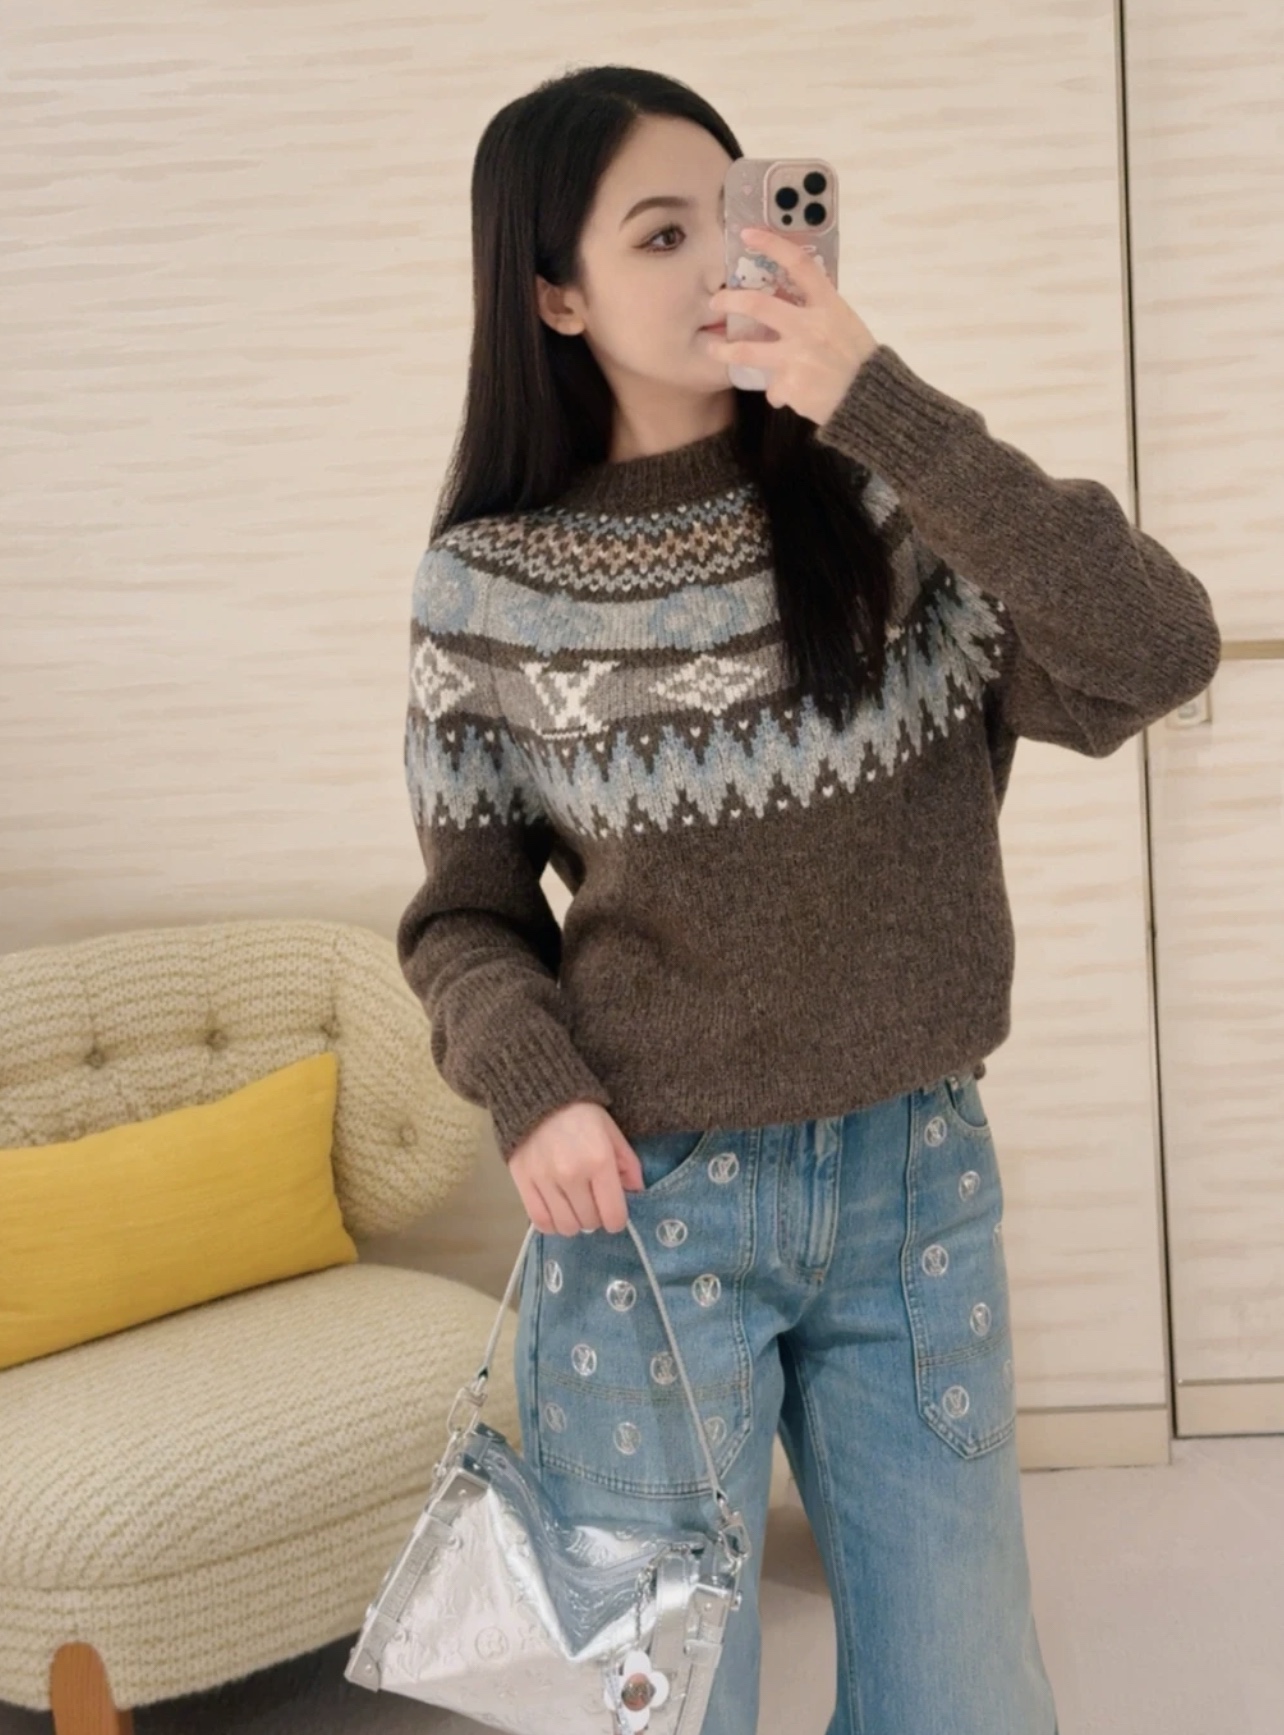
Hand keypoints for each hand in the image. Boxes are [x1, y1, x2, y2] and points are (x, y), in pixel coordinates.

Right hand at [505, 1099, 643, 1235]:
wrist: (539, 1095)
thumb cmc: (582, 1114)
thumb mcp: (613, 1133)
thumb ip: (629, 1165)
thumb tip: (637, 1193)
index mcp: (599, 1161)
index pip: (613, 1215)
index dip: (617, 1219)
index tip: (614, 1211)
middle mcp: (572, 1175)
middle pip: (590, 1222)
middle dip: (596, 1217)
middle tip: (593, 1202)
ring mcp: (545, 1181)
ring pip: (566, 1227)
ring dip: (574, 1221)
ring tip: (574, 1206)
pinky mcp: (522, 1183)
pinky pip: (540, 1222)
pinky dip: (552, 1224)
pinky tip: (557, 1211)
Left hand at [705, 224, 879, 423]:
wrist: (869, 400)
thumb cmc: (859, 360)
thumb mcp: (845, 324)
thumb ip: (817, 312)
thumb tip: (784, 303)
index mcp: (828, 306)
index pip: (799, 264)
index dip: (772, 245)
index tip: (748, 235)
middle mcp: (809, 327)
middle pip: (758, 305)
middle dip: (729, 301)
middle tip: (715, 302)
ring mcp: (797, 357)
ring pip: (746, 351)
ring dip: (723, 351)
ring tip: (713, 349)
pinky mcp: (790, 386)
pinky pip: (772, 388)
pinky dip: (778, 391)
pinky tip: (790, 393)